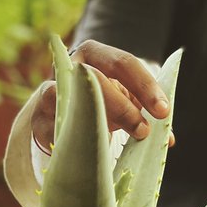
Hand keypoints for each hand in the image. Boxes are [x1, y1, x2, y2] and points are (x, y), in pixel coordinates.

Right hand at [30, 40, 170, 151]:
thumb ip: (145, 112)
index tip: (163, 112)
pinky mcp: (39, 118)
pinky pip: (56, 128)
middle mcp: (70, 66)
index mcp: (95, 54)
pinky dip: (76, 139)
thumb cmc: (101, 102)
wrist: (61, 112)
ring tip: (116, 141)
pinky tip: (90, 151)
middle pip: (96, 80)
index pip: (123, 63)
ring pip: (73, 101)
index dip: (145, 87)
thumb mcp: (125, 99)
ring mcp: (50, 91)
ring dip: (99, 122)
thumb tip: (167, 139)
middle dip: (124, 107)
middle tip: (143, 130)